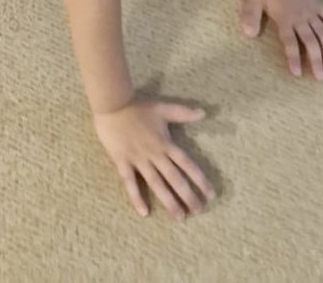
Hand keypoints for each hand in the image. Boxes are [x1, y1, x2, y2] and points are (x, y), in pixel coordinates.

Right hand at [92, 100, 213, 221]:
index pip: (187, 164)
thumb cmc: (137, 107)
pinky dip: (136, 197)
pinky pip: (130, 182)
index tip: (210, 195)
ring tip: (179, 217)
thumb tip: (203, 112)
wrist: (111, 104)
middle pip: (175, 178)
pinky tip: (144, 212)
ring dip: (169, 201)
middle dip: (188, 196)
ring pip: (156, 184)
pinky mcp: (122, 161)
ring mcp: (138, 159)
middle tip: (198, 211)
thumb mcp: (162, 108)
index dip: (200, 180)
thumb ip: (183, 112)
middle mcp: (155, 154)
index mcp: (165, 143)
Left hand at [241, 0, 322, 79]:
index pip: (290, 42)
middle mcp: (301, 18)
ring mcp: (312, 12)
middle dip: (316, 60)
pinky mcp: (318, 5)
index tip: (298, 74)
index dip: (294, 58)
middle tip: (322, 78)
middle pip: (311, 42)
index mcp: (285, 19)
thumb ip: (250, 16)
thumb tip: (248, 35)